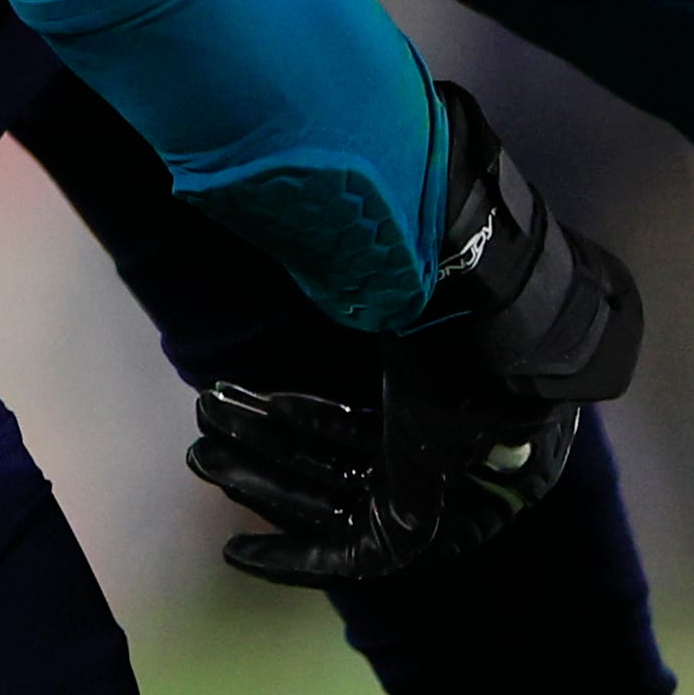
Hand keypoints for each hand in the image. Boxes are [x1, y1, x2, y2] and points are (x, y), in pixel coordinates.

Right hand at [192, 85, 640, 590]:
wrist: (494, 330)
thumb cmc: (455, 289)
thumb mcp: (392, 256)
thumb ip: (357, 230)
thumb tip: (327, 132)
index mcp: (445, 390)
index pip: (354, 417)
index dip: (288, 415)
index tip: (225, 393)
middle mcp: (442, 444)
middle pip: (333, 456)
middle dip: (261, 442)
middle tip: (201, 417)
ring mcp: (437, 497)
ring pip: (326, 499)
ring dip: (259, 480)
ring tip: (199, 452)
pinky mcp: (421, 540)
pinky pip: (345, 562)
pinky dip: (289, 561)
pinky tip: (234, 552)